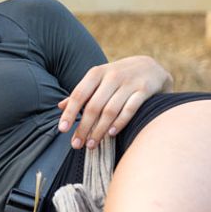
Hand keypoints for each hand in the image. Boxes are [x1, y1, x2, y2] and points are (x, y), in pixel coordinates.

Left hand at [57, 55, 172, 149]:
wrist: (150, 66)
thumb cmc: (118, 77)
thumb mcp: (99, 79)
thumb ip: (82, 93)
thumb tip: (60, 106)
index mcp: (96, 73)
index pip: (79, 94)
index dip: (70, 113)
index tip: (62, 129)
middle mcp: (111, 76)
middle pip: (94, 106)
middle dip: (83, 127)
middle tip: (76, 145)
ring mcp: (129, 83)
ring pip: (110, 110)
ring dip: (99, 130)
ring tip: (91, 144)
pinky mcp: (144, 90)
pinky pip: (130, 109)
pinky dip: (120, 122)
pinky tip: (111, 134)